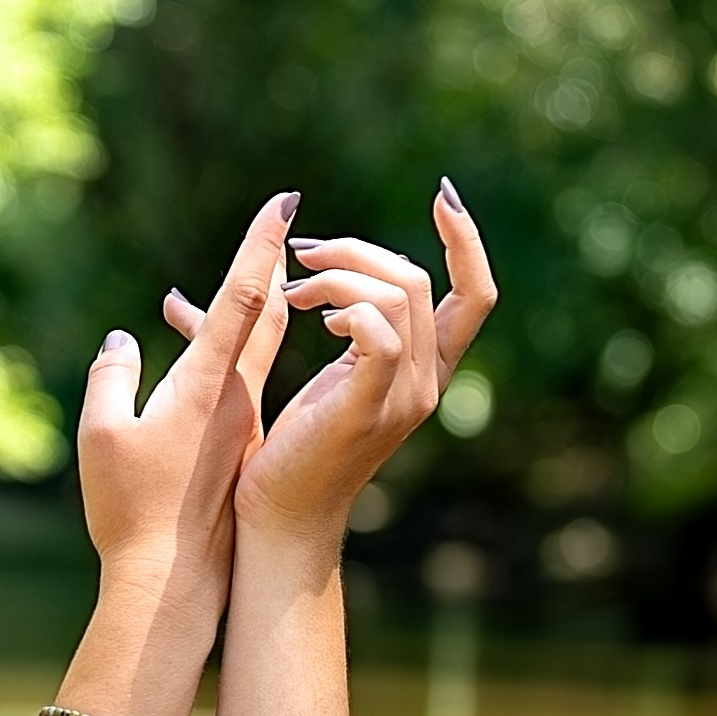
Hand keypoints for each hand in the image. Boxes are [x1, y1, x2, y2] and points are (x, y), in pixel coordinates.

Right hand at [77, 193, 298, 591]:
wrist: (172, 582)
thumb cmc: (132, 511)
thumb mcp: (103, 436)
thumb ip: (110, 378)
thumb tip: (122, 343)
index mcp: (209, 385)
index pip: (245, 299)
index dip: (263, 246)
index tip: (286, 202)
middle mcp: (235, 399)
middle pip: (260, 317)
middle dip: (263, 269)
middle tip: (279, 227)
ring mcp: (239, 426)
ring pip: (242, 354)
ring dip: (227, 318)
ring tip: (188, 299)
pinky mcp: (233, 452)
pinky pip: (231, 388)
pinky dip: (213, 363)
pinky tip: (187, 367)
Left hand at [234, 182, 497, 545]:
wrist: (278, 519)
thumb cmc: (283, 452)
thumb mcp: (310, 371)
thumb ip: (304, 318)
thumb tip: (240, 272)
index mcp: (423, 370)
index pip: (476, 294)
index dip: (468, 240)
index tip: (441, 196)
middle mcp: (425, 382)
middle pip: (419, 279)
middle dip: (358, 251)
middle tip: (302, 260)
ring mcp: (402, 399)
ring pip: (399, 296)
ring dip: (340, 277)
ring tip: (295, 293)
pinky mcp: (367, 409)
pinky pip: (380, 335)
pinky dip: (349, 310)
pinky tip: (318, 321)